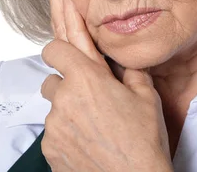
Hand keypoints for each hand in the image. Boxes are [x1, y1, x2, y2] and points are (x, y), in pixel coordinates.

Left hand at [40, 0, 172, 171]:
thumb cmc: (143, 142)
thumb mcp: (146, 96)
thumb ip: (129, 70)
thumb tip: (123, 58)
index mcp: (86, 79)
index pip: (55, 47)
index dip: (60, 48)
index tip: (66, 53)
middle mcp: (63, 99)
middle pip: (52, 80)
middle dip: (67, 85)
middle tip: (90, 100)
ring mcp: (54, 125)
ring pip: (53, 108)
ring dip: (67, 112)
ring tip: (94, 126)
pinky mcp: (50, 148)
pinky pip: (52, 133)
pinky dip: (65, 135)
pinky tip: (88, 143)